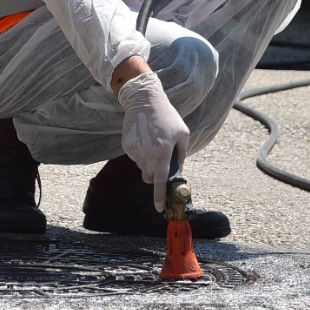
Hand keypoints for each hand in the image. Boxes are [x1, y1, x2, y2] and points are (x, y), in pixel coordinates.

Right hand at [117, 71, 188, 210]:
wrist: (144, 100)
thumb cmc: (167, 116)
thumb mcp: (182, 133)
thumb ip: (181, 155)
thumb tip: (178, 170)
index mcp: (162, 153)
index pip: (160, 181)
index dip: (159, 197)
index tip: (159, 209)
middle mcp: (147, 154)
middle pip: (149, 177)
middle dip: (155, 174)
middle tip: (161, 160)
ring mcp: (135, 151)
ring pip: (142, 167)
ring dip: (148, 162)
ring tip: (153, 142)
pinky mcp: (126, 146)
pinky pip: (135, 158)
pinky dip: (141, 153)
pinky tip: (145, 138)